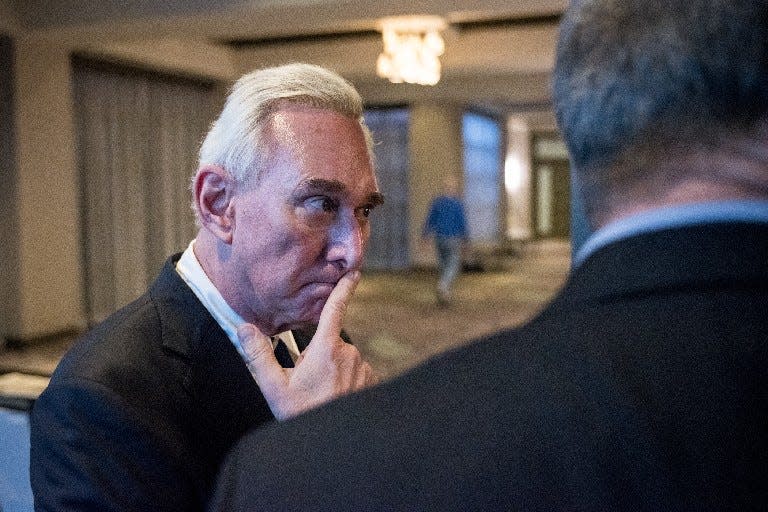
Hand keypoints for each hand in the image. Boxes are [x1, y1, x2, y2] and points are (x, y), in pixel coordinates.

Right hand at [238, 271, 378, 420]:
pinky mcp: (372, 382)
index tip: (354, 272)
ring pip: (343, 362)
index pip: (335, 310)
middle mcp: (350, 353)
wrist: (333, 444)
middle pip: (329, 345)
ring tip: (321, 396)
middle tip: (307, 385)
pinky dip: (346, 384)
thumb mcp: (274, 387)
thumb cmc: (303, 414)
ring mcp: (363, 369)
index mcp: (327, 349)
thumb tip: (244, 328)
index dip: (344, 289)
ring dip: (333, 374)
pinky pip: (356, 375)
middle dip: (318, 359)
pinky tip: (336, 400)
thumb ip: (259, 355)